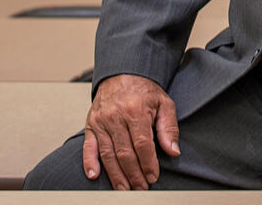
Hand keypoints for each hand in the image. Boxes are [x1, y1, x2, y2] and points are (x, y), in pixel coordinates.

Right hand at [81, 73, 180, 189]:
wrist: (122, 73)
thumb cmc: (144, 90)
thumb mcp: (164, 103)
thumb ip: (169, 128)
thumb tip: (173, 151)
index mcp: (135, 110)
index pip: (142, 144)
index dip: (148, 164)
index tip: (153, 176)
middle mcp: (115, 116)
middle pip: (124, 153)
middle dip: (134, 174)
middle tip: (141, 188)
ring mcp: (101, 121)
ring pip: (108, 154)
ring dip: (116, 175)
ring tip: (125, 189)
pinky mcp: (91, 124)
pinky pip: (88, 146)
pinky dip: (89, 162)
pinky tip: (94, 175)